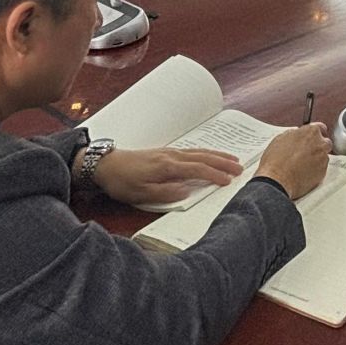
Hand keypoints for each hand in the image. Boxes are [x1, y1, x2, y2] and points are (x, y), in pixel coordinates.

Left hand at [91, 146, 240, 205]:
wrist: (105, 164)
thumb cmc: (122, 182)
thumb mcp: (141, 194)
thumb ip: (165, 193)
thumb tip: (187, 191)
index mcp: (167, 167)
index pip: (198, 170)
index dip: (215, 175)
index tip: (230, 181)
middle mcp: (171, 156)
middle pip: (203, 157)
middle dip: (223, 162)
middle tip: (241, 167)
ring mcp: (169, 152)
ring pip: (199, 151)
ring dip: (217, 155)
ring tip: (232, 158)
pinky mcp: (165, 152)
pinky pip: (191, 150)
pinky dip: (205, 152)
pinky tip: (209, 154)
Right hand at [255, 123, 330, 198]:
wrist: (278, 181)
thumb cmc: (276, 161)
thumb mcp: (280, 139)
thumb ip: (293, 134)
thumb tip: (296, 134)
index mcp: (310, 131)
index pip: (320, 127)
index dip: (315, 133)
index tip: (313, 137)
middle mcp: (320, 143)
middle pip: (324, 142)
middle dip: (317, 146)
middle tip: (306, 153)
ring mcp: (323, 158)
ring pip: (323, 156)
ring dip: (316, 159)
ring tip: (302, 165)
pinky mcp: (323, 171)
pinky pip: (321, 168)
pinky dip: (315, 170)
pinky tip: (304, 173)